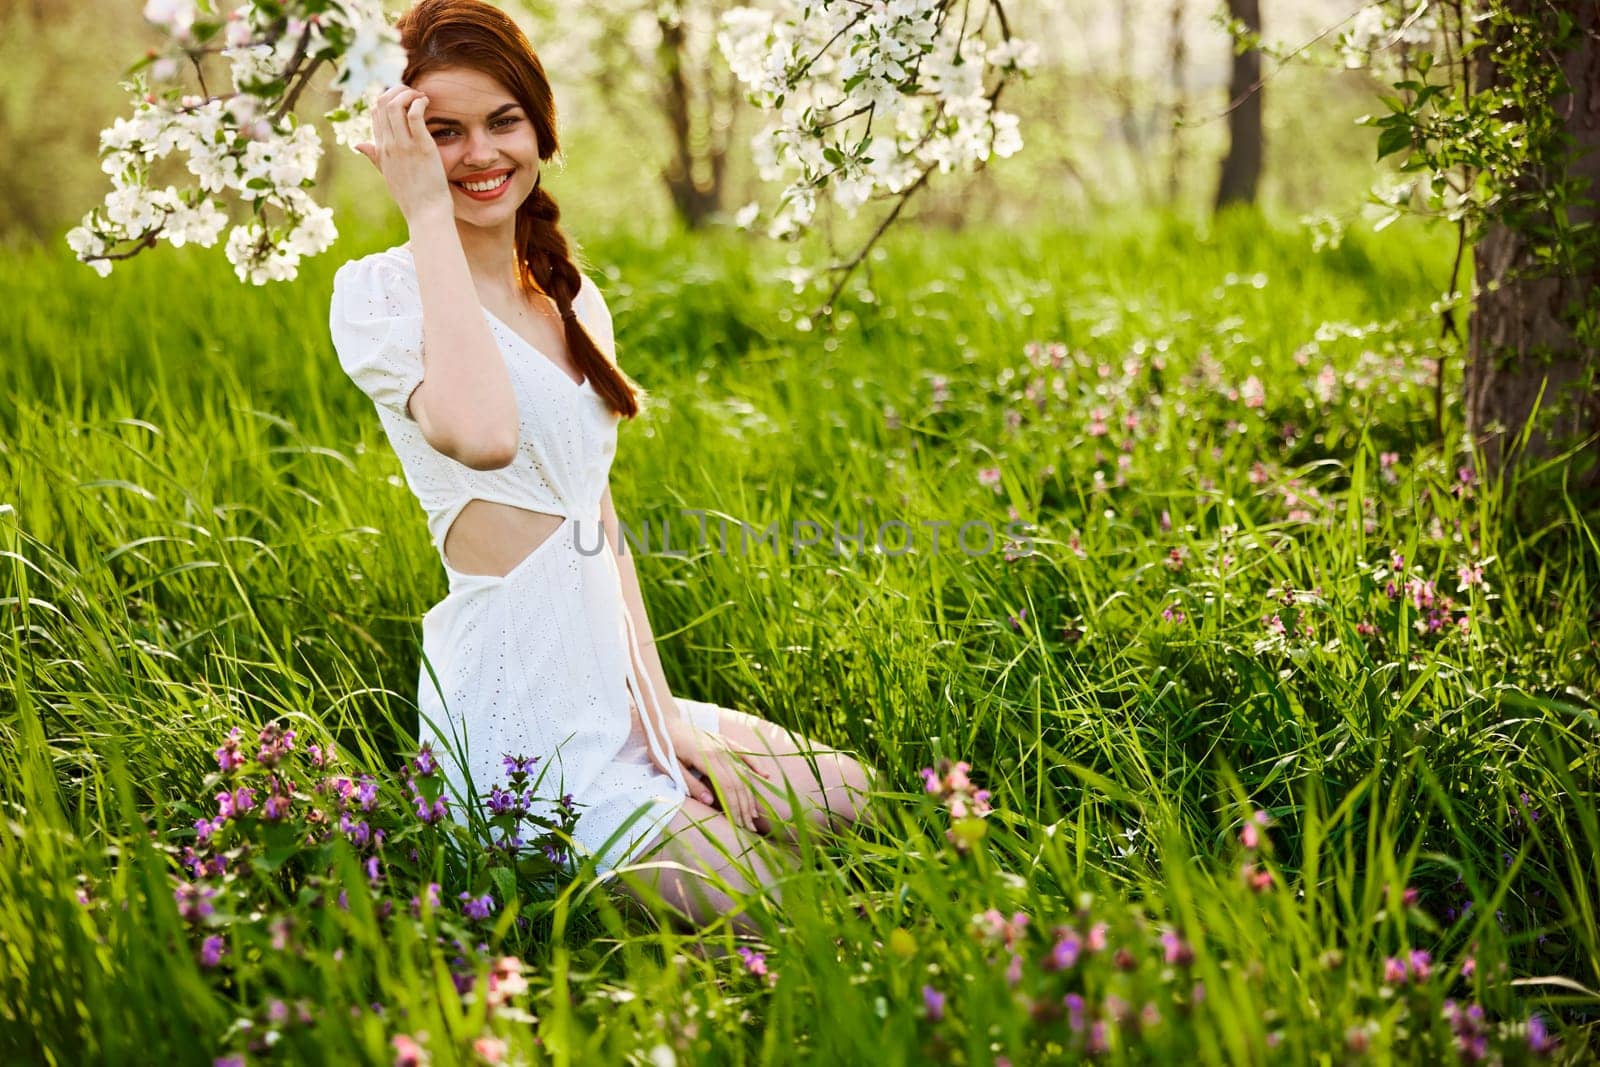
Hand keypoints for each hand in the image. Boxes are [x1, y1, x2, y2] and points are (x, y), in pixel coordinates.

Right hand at [354, 85, 453, 222]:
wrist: (426, 213)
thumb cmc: (411, 197)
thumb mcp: (387, 175)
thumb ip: (374, 157)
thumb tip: (358, 144)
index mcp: (381, 149)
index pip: (375, 112)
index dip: (388, 99)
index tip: (406, 102)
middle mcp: (389, 144)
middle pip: (382, 103)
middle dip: (398, 91)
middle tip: (415, 96)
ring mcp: (403, 145)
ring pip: (395, 105)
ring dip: (409, 94)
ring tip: (422, 98)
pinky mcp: (421, 147)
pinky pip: (414, 114)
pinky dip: (419, 103)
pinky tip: (427, 104)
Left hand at [658, 720, 773, 833]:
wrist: (662, 721)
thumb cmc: (662, 747)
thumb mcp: (671, 768)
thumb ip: (690, 784)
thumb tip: (710, 801)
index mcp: (705, 757)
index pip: (726, 787)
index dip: (733, 807)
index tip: (737, 825)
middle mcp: (719, 750)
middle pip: (737, 782)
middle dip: (744, 806)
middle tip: (749, 827)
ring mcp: (723, 744)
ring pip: (743, 771)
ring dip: (750, 794)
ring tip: (754, 814)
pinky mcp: (724, 740)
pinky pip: (745, 752)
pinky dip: (755, 764)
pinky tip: (765, 776)